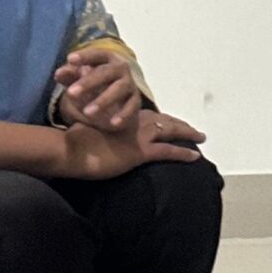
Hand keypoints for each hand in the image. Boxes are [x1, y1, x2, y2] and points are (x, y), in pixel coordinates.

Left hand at [55, 49, 143, 131]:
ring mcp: (130, 85)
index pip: (97, 54)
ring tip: (86, 112)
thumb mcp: (79, 80)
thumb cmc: (93, 86)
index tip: (70, 59)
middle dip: (89, 82)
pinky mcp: (136, 101)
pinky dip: (123, 114)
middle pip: (107, 72)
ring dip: (104, 100)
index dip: (85, 56)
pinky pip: (131, 106)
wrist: (116, 105)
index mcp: (107, 59)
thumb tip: (59, 73)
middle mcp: (121, 69)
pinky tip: (112, 123)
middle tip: (70, 93)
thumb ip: (69, 75)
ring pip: (119, 89)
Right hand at [60, 107, 205, 180]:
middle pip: (163, 120)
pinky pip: (167, 151)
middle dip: (180, 124)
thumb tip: (99, 135)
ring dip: (187, 133)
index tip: (171, 120)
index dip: (162, 118)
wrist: (70, 149)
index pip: (148, 116)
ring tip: (201, 137)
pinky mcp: (139, 152)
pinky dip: (183, 153)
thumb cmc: (73, 141)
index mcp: (122, 117)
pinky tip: (195, 157)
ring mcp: (138, 136)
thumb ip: (97, 130)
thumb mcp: (87, 131)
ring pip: (170, 131)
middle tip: (194, 129)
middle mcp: (133, 122)